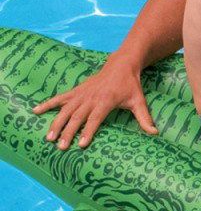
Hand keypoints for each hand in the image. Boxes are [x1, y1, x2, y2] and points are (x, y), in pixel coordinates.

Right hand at [32, 55, 157, 149]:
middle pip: (78, 117)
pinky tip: (36, 111)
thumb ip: (145, 118)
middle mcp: (92, 97)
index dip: (88, 132)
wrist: (122, 64)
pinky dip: (48, 104)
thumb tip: (155, 132)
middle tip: (61, 147)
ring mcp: (82, 93)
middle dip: (68, 132)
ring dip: (56, 123)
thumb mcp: (139, 101)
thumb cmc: (131, 85)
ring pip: (66, 109)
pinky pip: (60, 98)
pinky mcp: (77, 90)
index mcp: (106, 101)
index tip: (81, 145)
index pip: (95, 119)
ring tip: (49, 137)